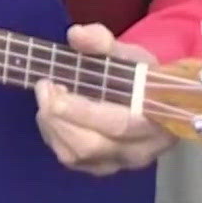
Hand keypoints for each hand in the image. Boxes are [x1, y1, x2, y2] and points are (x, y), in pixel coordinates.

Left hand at [34, 23, 177, 175]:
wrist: (151, 99)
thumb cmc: (140, 76)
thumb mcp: (129, 54)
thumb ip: (103, 43)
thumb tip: (76, 35)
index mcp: (155, 121)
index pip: (118, 125)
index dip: (84, 111)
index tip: (57, 89)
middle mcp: (139, 150)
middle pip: (91, 146)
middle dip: (59, 117)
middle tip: (45, 86)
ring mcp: (119, 163)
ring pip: (76, 155)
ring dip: (51, 125)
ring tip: (47, 96)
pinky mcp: (101, 167)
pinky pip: (69, 158)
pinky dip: (52, 134)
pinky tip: (51, 113)